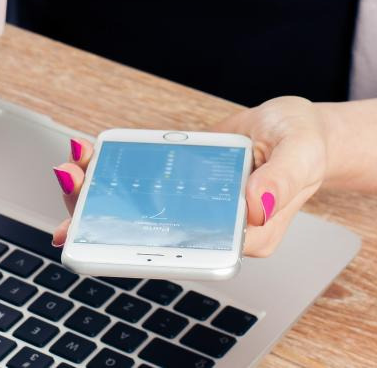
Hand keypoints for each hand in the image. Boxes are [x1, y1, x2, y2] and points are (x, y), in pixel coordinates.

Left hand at [51, 98, 328, 256]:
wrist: (296, 127)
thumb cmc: (304, 144)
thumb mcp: (300, 153)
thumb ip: (281, 180)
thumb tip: (255, 204)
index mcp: (242, 236)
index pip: (185, 249)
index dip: (138, 245)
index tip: (101, 228)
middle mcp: (213, 227)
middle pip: (151, 232)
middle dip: (103, 214)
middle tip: (73, 184)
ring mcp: (195, 205)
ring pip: (140, 208)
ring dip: (100, 191)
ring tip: (72, 169)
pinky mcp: (182, 182)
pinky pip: (145, 181)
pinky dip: (116, 170)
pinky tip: (91, 158)